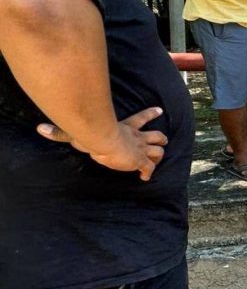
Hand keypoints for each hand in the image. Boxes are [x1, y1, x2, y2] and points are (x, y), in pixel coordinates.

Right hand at [37, 107, 168, 181]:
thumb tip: (39, 129)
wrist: (105, 141)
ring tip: (159, 158)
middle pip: (155, 135)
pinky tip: (146, 178)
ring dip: (159, 155)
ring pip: (158, 151)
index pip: (141, 118)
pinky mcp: (140, 161)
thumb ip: (59, 133)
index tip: (159, 110)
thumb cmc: (93, 135)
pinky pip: (149, 168)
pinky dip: (149, 173)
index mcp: (126, 128)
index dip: (151, 114)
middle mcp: (136, 137)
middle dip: (160, 138)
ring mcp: (140, 149)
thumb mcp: (78, 133)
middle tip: (164, 139)